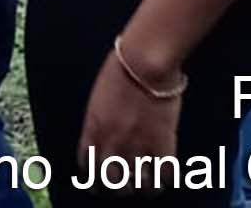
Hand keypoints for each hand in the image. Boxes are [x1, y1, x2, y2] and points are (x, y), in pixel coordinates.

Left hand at [78, 47, 182, 184]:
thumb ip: (98, 120)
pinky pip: (163, 176)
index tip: (96, 183)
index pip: (87, 165)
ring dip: (139, 187)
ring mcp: (138, 145)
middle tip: (120, 187)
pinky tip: (163, 180)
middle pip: (111, 181)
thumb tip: (103, 136)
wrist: (145, 62)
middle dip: (114, 188)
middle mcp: (112, 142)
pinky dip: (163, 182)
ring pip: (137, 184)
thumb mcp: (98, 97)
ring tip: (143, 185)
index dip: (92, 178)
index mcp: (93, 128)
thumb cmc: (120, 69)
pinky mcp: (163, 144)